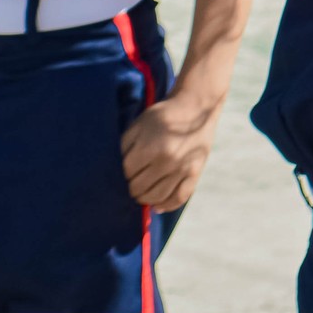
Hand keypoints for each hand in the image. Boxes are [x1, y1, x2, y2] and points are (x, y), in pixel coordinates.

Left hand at [121, 89, 223, 210]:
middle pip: (140, 188)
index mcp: (150, 147)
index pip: (127, 173)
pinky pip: (179, 198)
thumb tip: (117, 171)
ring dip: (145, 199)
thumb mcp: (138, 125)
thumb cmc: (162, 116)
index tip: (124, 171)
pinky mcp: (195, 173)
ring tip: (141, 194)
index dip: (122, 174)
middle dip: (131, 187)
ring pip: (157, 197)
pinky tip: (157, 206)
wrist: (195, 107)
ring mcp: (183, 169)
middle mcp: (167, 161)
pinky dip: (167, 205)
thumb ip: (125, 146)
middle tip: (131, 182)